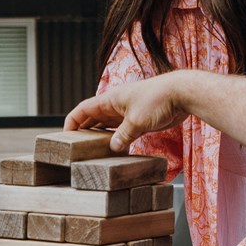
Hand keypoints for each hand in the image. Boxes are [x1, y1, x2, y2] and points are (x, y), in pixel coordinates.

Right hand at [65, 73, 187, 152]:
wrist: (181, 93)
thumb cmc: (158, 99)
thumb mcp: (136, 121)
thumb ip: (123, 135)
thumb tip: (113, 147)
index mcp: (110, 99)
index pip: (83, 110)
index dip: (71, 122)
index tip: (64, 136)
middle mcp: (116, 105)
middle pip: (93, 118)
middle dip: (83, 131)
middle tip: (76, 148)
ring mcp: (127, 112)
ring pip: (107, 125)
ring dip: (100, 136)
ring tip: (92, 152)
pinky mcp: (139, 119)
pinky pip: (122, 130)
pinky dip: (116, 139)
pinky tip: (115, 150)